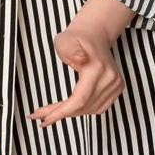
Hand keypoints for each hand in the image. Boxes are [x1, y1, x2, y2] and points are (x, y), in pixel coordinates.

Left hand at [31, 0, 133, 125]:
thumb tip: (80, 60)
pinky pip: (98, 107)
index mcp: (98, 69)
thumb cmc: (76, 38)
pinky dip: (81, 110)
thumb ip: (71, 50)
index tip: (44, 120)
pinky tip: (66, 109)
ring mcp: (116, 85)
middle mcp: (111, 79)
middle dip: (60, 114)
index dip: (61, 112)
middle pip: (83, 106)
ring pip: (91, 109)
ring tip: (48, 112)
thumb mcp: (65, 40)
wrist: (95, 35)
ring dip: (69, 113)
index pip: (80, 99)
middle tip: (38, 116)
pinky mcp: (116, 88)